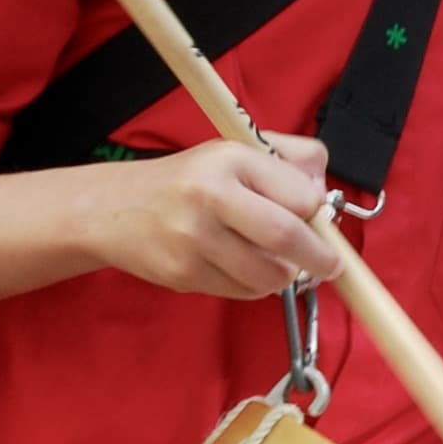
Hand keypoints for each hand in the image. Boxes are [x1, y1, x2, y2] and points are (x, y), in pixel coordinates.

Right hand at [87, 134, 342, 298]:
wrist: (113, 210)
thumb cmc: (188, 181)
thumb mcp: (236, 152)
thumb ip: (290, 159)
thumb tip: (324, 188)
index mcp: (230, 159)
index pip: (299, 194)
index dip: (318, 211)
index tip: (320, 218)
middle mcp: (210, 196)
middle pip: (286, 236)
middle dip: (318, 256)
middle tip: (329, 264)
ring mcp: (193, 239)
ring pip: (268, 273)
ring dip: (284, 274)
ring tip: (276, 261)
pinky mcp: (183, 274)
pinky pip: (242, 291)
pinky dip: (254, 285)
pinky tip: (242, 266)